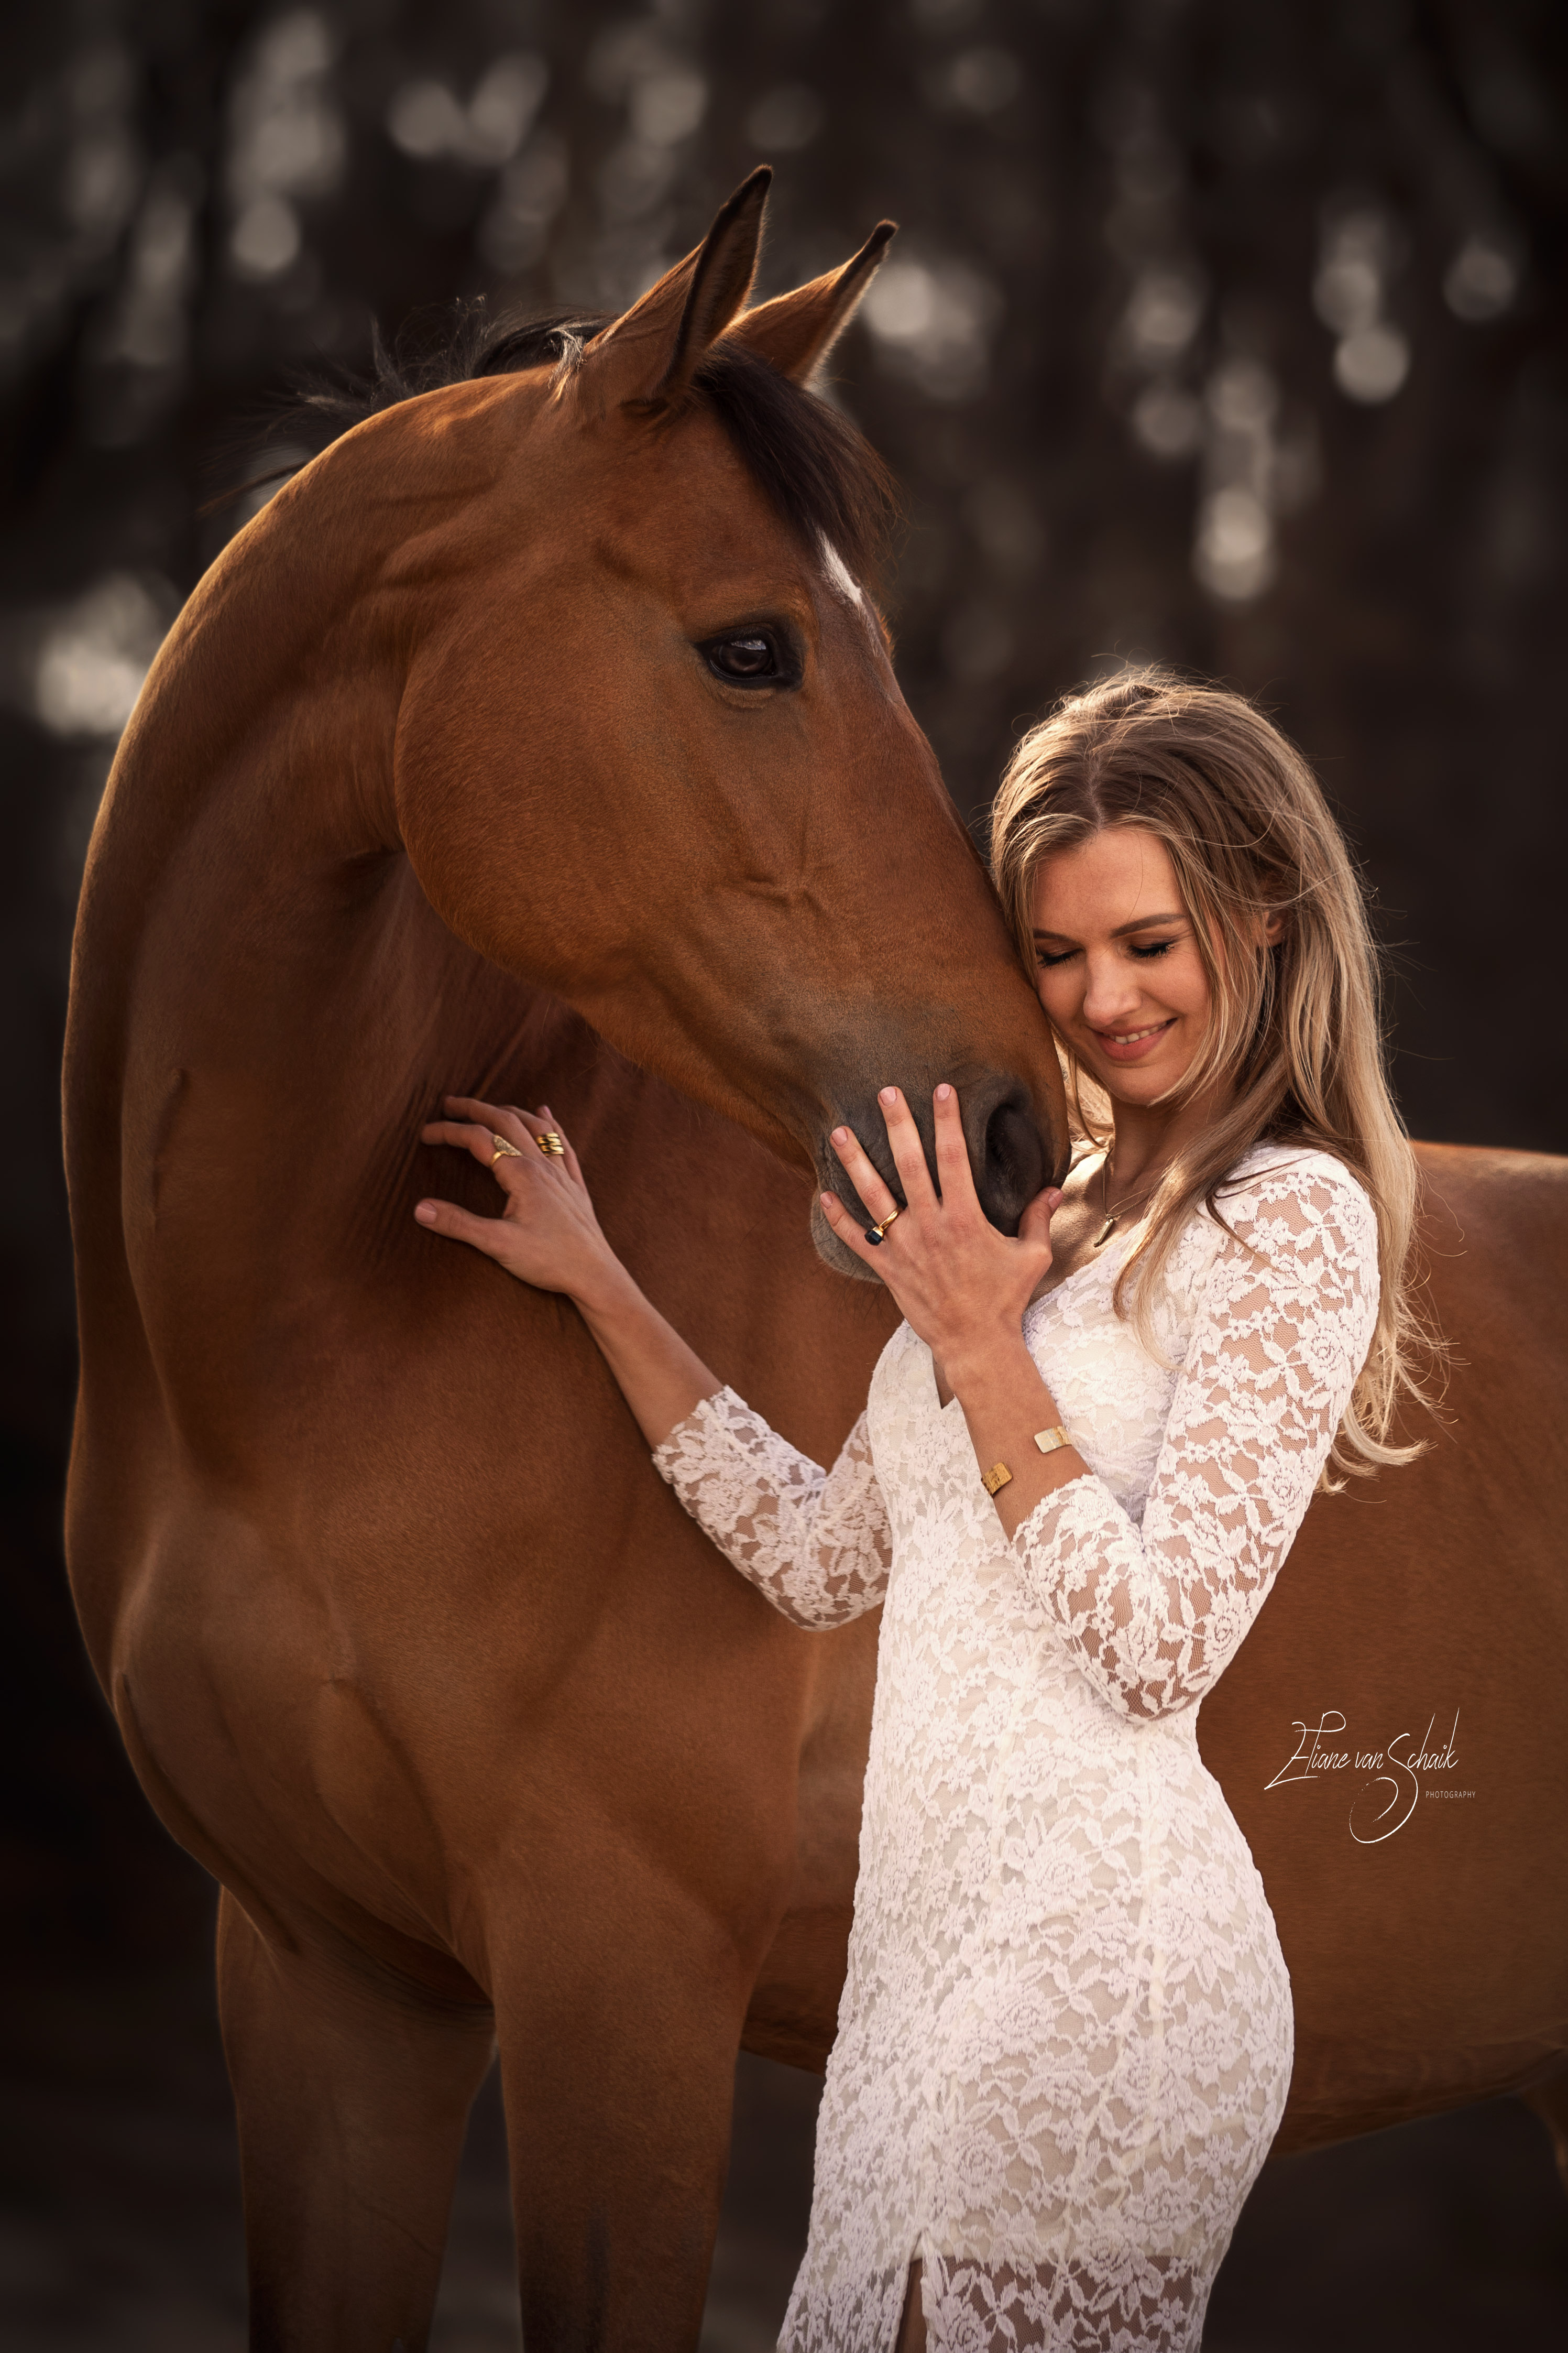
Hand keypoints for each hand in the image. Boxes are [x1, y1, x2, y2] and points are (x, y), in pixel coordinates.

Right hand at [414, 1095, 620, 1304]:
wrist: (595, 1275)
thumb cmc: (550, 1261)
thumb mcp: (498, 1245)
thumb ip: (459, 1224)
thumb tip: (420, 1209)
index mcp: (521, 1174)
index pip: (478, 1139)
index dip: (448, 1132)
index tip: (425, 1134)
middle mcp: (543, 1166)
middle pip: (506, 1122)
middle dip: (475, 1108)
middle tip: (449, 1104)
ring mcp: (562, 1173)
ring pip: (535, 1127)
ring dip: (509, 1111)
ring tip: (489, 1107)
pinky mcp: (575, 1185)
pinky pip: (562, 1144)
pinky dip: (550, 1125)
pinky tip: (546, 1113)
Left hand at [819, 1084, 1063, 1384]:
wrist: (975, 1343)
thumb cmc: (1005, 1299)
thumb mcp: (1031, 1257)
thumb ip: (1038, 1219)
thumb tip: (1053, 1189)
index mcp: (965, 1218)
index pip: (954, 1157)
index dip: (947, 1121)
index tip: (941, 1090)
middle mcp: (930, 1226)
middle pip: (909, 1165)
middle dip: (897, 1125)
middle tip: (885, 1092)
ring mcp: (904, 1247)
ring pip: (874, 1196)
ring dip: (856, 1162)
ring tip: (840, 1131)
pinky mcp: (887, 1267)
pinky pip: (856, 1239)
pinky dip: (837, 1218)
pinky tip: (822, 1193)